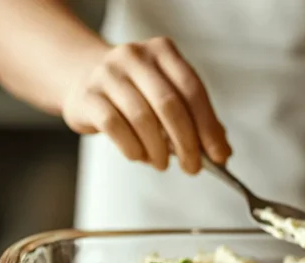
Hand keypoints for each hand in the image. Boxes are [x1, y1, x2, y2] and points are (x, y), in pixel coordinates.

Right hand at [61, 37, 231, 173]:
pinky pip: (115, 127)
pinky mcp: (88, 96)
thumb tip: (221, 150)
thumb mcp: (166, 93)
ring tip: (163, 164)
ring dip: (159, 150)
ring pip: (143, 119)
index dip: (208, 126)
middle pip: (169, 105)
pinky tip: (139, 155)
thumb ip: (194, 117)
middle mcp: (135, 57)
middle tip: (193, 168)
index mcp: (163, 52)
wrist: (82, 76)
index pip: (192, 90)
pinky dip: (133, 148)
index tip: (219, 155)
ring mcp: (108, 74)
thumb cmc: (135, 91)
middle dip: (186, 143)